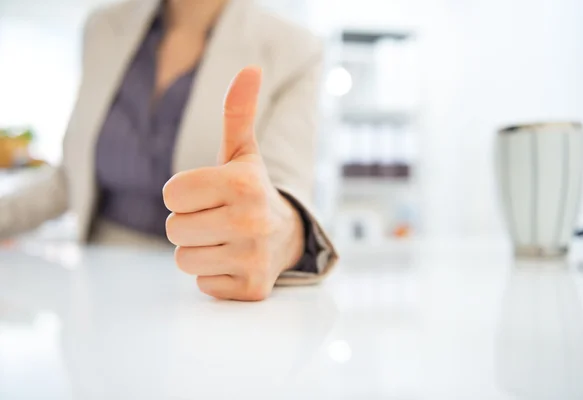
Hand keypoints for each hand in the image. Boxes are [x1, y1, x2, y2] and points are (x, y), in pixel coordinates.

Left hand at [163, 66, 304, 300]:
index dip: (184, 194)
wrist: (288, 236)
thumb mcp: (243, 153)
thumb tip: (250, 68)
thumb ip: (238, 112)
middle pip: (173, 229)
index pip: (171, 194)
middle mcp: (251, 221)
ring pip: (183, 259)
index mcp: (243, 183)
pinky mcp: (251, 289)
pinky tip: (234, 261)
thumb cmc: (252, 191)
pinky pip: (202, 284)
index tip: (209, 194)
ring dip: (199, 249)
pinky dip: (213, 274)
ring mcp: (253, 259)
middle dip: (189, 223)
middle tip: (218, 218)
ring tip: (224, 239)